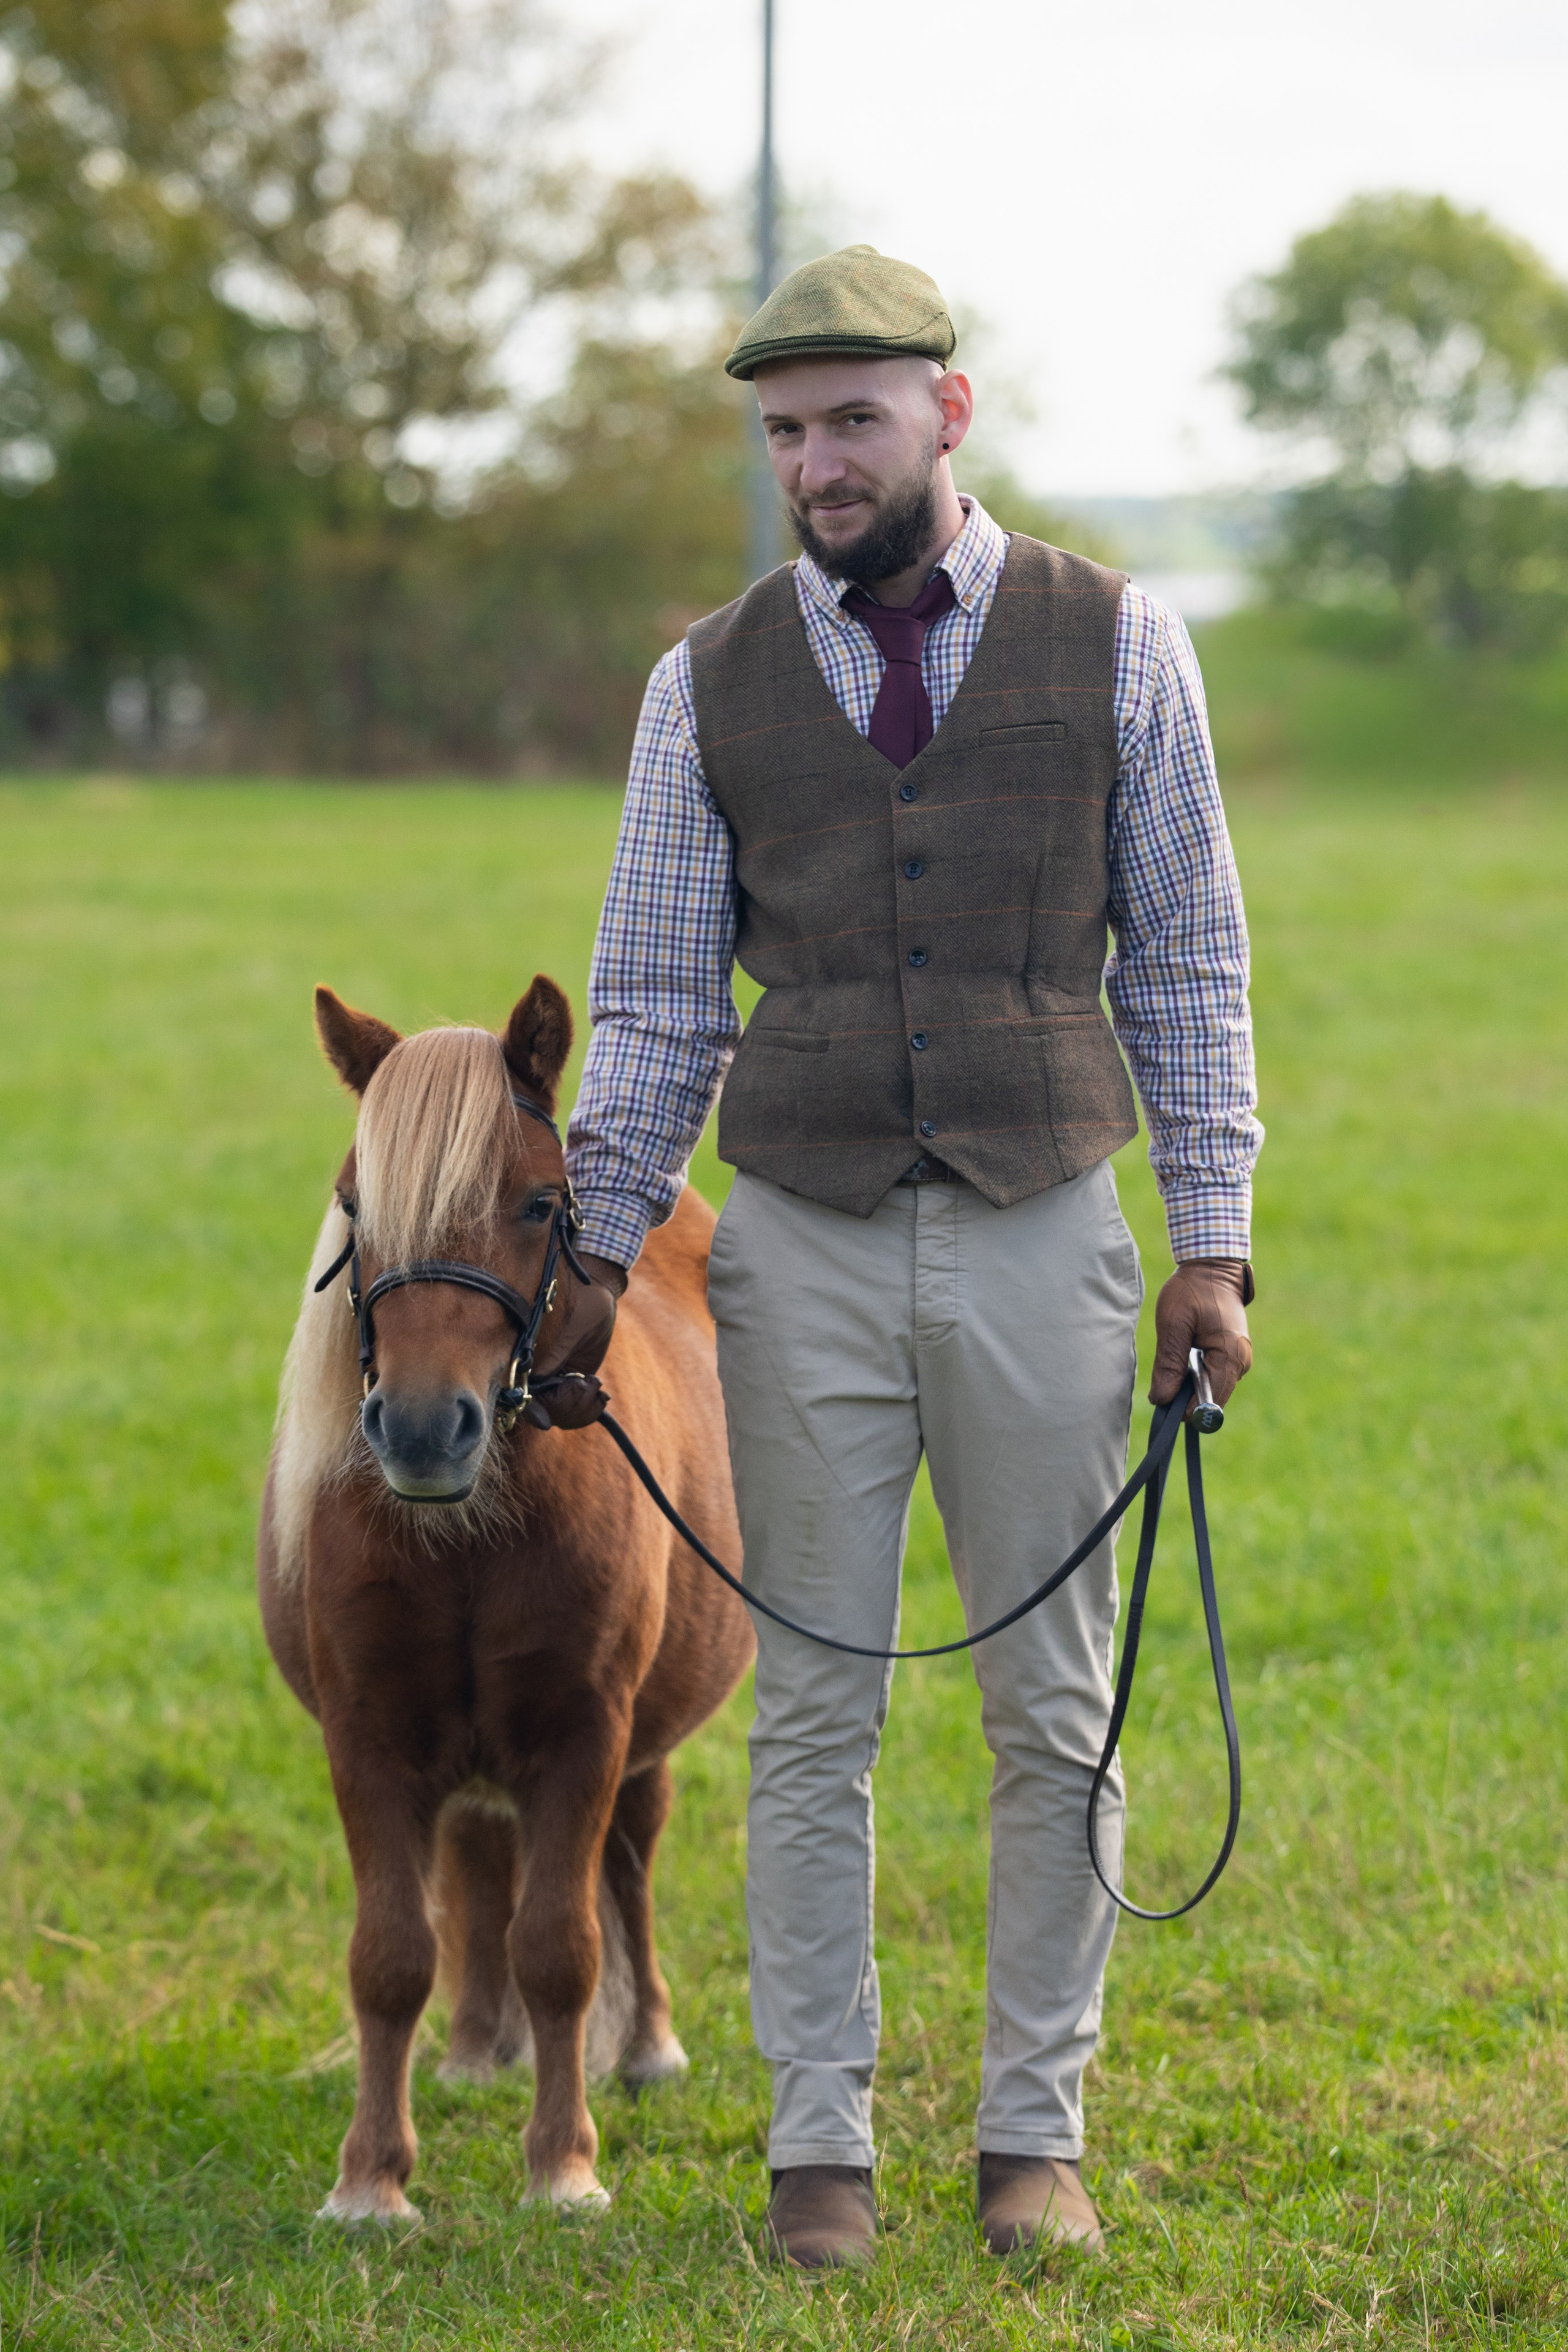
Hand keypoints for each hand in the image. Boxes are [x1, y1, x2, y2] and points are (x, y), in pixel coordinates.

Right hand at [522, 1251, 625, 1429]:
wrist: (601, 1296)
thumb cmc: (586, 1303)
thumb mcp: (574, 1328)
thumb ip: (558, 1352)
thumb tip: (538, 1378)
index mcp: (532, 1356)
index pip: (523, 1392)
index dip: (531, 1410)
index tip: (546, 1422)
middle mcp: (540, 1372)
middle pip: (544, 1411)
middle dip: (567, 1407)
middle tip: (587, 1385)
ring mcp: (557, 1379)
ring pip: (561, 1414)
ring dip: (581, 1409)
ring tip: (596, 1387)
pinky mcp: (573, 1382)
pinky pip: (576, 1408)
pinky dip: (589, 1409)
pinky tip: (601, 1395)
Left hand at [1149, 1259, 1253, 1412]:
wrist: (1212, 1269)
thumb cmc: (1191, 1291)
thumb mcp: (1173, 1324)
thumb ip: (1168, 1364)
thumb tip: (1161, 1400)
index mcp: (1231, 1355)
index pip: (1210, 1403)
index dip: (1184, 1408)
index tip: (1164, 1396)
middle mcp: (1241, 1363)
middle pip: (1211, 1400)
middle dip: (1185, 1396)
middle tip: (1166, 1373)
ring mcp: (1239, 1361)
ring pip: (1210, 1391)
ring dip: (1190, 1384)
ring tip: (1177, 1356)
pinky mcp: (1233, 1358)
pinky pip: (1213, 1378)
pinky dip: (1196, 1375)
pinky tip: (1186, 1355)